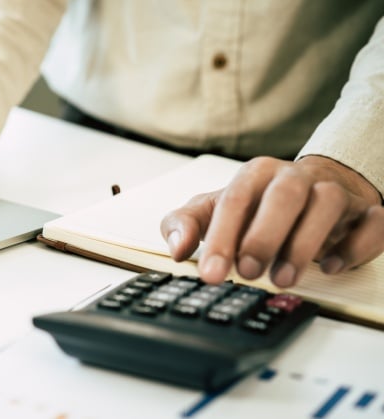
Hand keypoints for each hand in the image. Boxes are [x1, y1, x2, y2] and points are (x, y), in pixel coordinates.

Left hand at [160, 155, 383, 286]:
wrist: (315, 187)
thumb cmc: (257, 205)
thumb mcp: (214, 210)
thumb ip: (185, 224)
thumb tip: (177, 249)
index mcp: (256, 174)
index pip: (235, 200)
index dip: (221, 238)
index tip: (211, 274)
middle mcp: (296, 177)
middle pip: (284, 196)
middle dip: (264, 237)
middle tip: (248, 272)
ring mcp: (335, 192)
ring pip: (327, 204)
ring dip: (304, 244)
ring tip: (282, 278)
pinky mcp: (366, 212)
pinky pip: (372, 223)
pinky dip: (355, 246)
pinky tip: (331, 267)